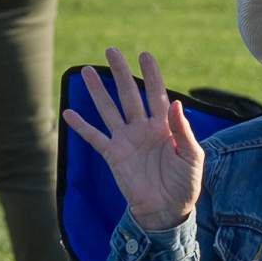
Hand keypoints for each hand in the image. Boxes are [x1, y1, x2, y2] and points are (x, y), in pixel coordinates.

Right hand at [60, 48, 203, 231]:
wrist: (167, 210)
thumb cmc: (185, 184)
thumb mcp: (192, 157)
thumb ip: (182, 130)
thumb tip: (176, 103)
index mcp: (165, 126)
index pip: (157, 94)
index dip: (151, 75)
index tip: (144, 54)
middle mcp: (143, 128)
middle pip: (129, 95)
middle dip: (120, 73)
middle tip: (111, 50)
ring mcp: (126, 140)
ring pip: (109, 110)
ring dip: (98, 91)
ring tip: (87, 70)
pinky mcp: (113, 155)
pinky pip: (95, 137)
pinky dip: (82, 126)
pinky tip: (69, 113)